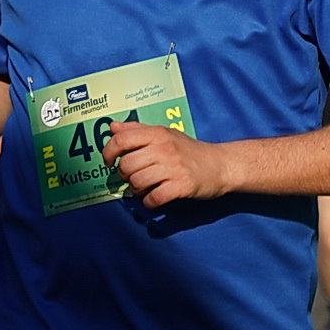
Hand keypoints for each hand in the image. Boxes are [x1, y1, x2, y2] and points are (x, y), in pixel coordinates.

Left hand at [101, 122, 228, 208]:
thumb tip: (112, 127)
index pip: (121, 139)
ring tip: (144, 188)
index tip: (109, 162)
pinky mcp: (182, 186)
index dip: (108, 152)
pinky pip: (153, 198)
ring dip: (136, 190)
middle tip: (132, 178)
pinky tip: (153, 198)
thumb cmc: (190, 150)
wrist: (221, 164)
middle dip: (124, 176)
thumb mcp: (165, 134)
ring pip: (137, 182)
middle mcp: (164, 148)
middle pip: (126, 165)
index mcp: (157, 133)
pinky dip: (149, 202)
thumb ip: (137, 130)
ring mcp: (173, 167)